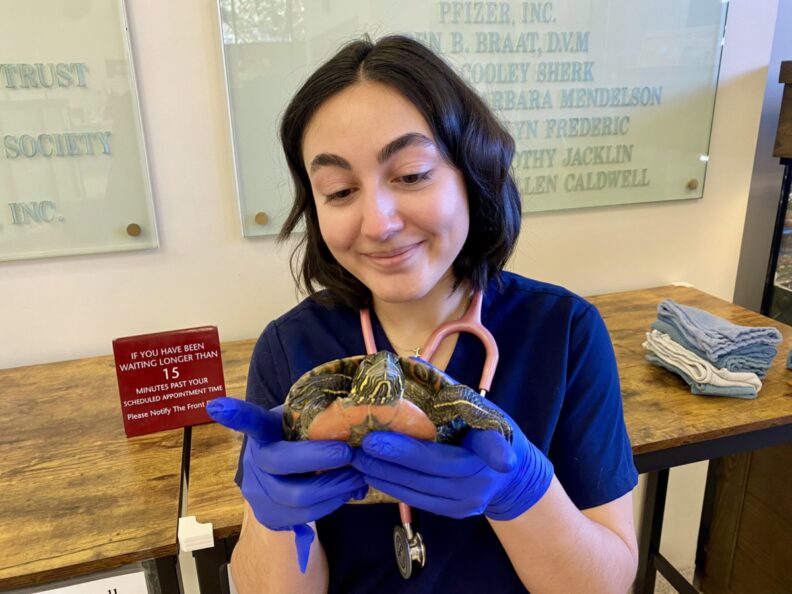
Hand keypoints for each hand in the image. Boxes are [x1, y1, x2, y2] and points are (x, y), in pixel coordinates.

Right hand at [206, 397, 366, 570]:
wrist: (279, 481)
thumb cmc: (297, 443)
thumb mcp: (300, 425)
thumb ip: (317, 422)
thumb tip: (357, 424)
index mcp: (264, 431)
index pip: (250, 421)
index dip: (236, 414)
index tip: (217, 405)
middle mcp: (256, 460)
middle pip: (281, 462)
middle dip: (318, 457)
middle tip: (348, 452)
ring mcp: (259, 491)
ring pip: (297, 495)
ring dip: (335, 485)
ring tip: (358, 475)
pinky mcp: (270, 516)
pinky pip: (306, 515)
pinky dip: (332, 502)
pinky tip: (347, 491)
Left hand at [351, 401, 552, 520]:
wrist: (510, 479)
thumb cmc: (487, 432)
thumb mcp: (479, 408)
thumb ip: (448, 390)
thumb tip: (410, 362)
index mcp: (494, 444)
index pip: (496, 446)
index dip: (497, 453)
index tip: (502, 460)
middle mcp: (484, 476)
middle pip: (439, 466)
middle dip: (399, 455)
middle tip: (367, 442)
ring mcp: (469, 500)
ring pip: (422, 487)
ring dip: (387, 473)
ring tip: (358, 457)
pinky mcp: (454, 512)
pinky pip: (418, 500)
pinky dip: (392, 486)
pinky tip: (371, 473)